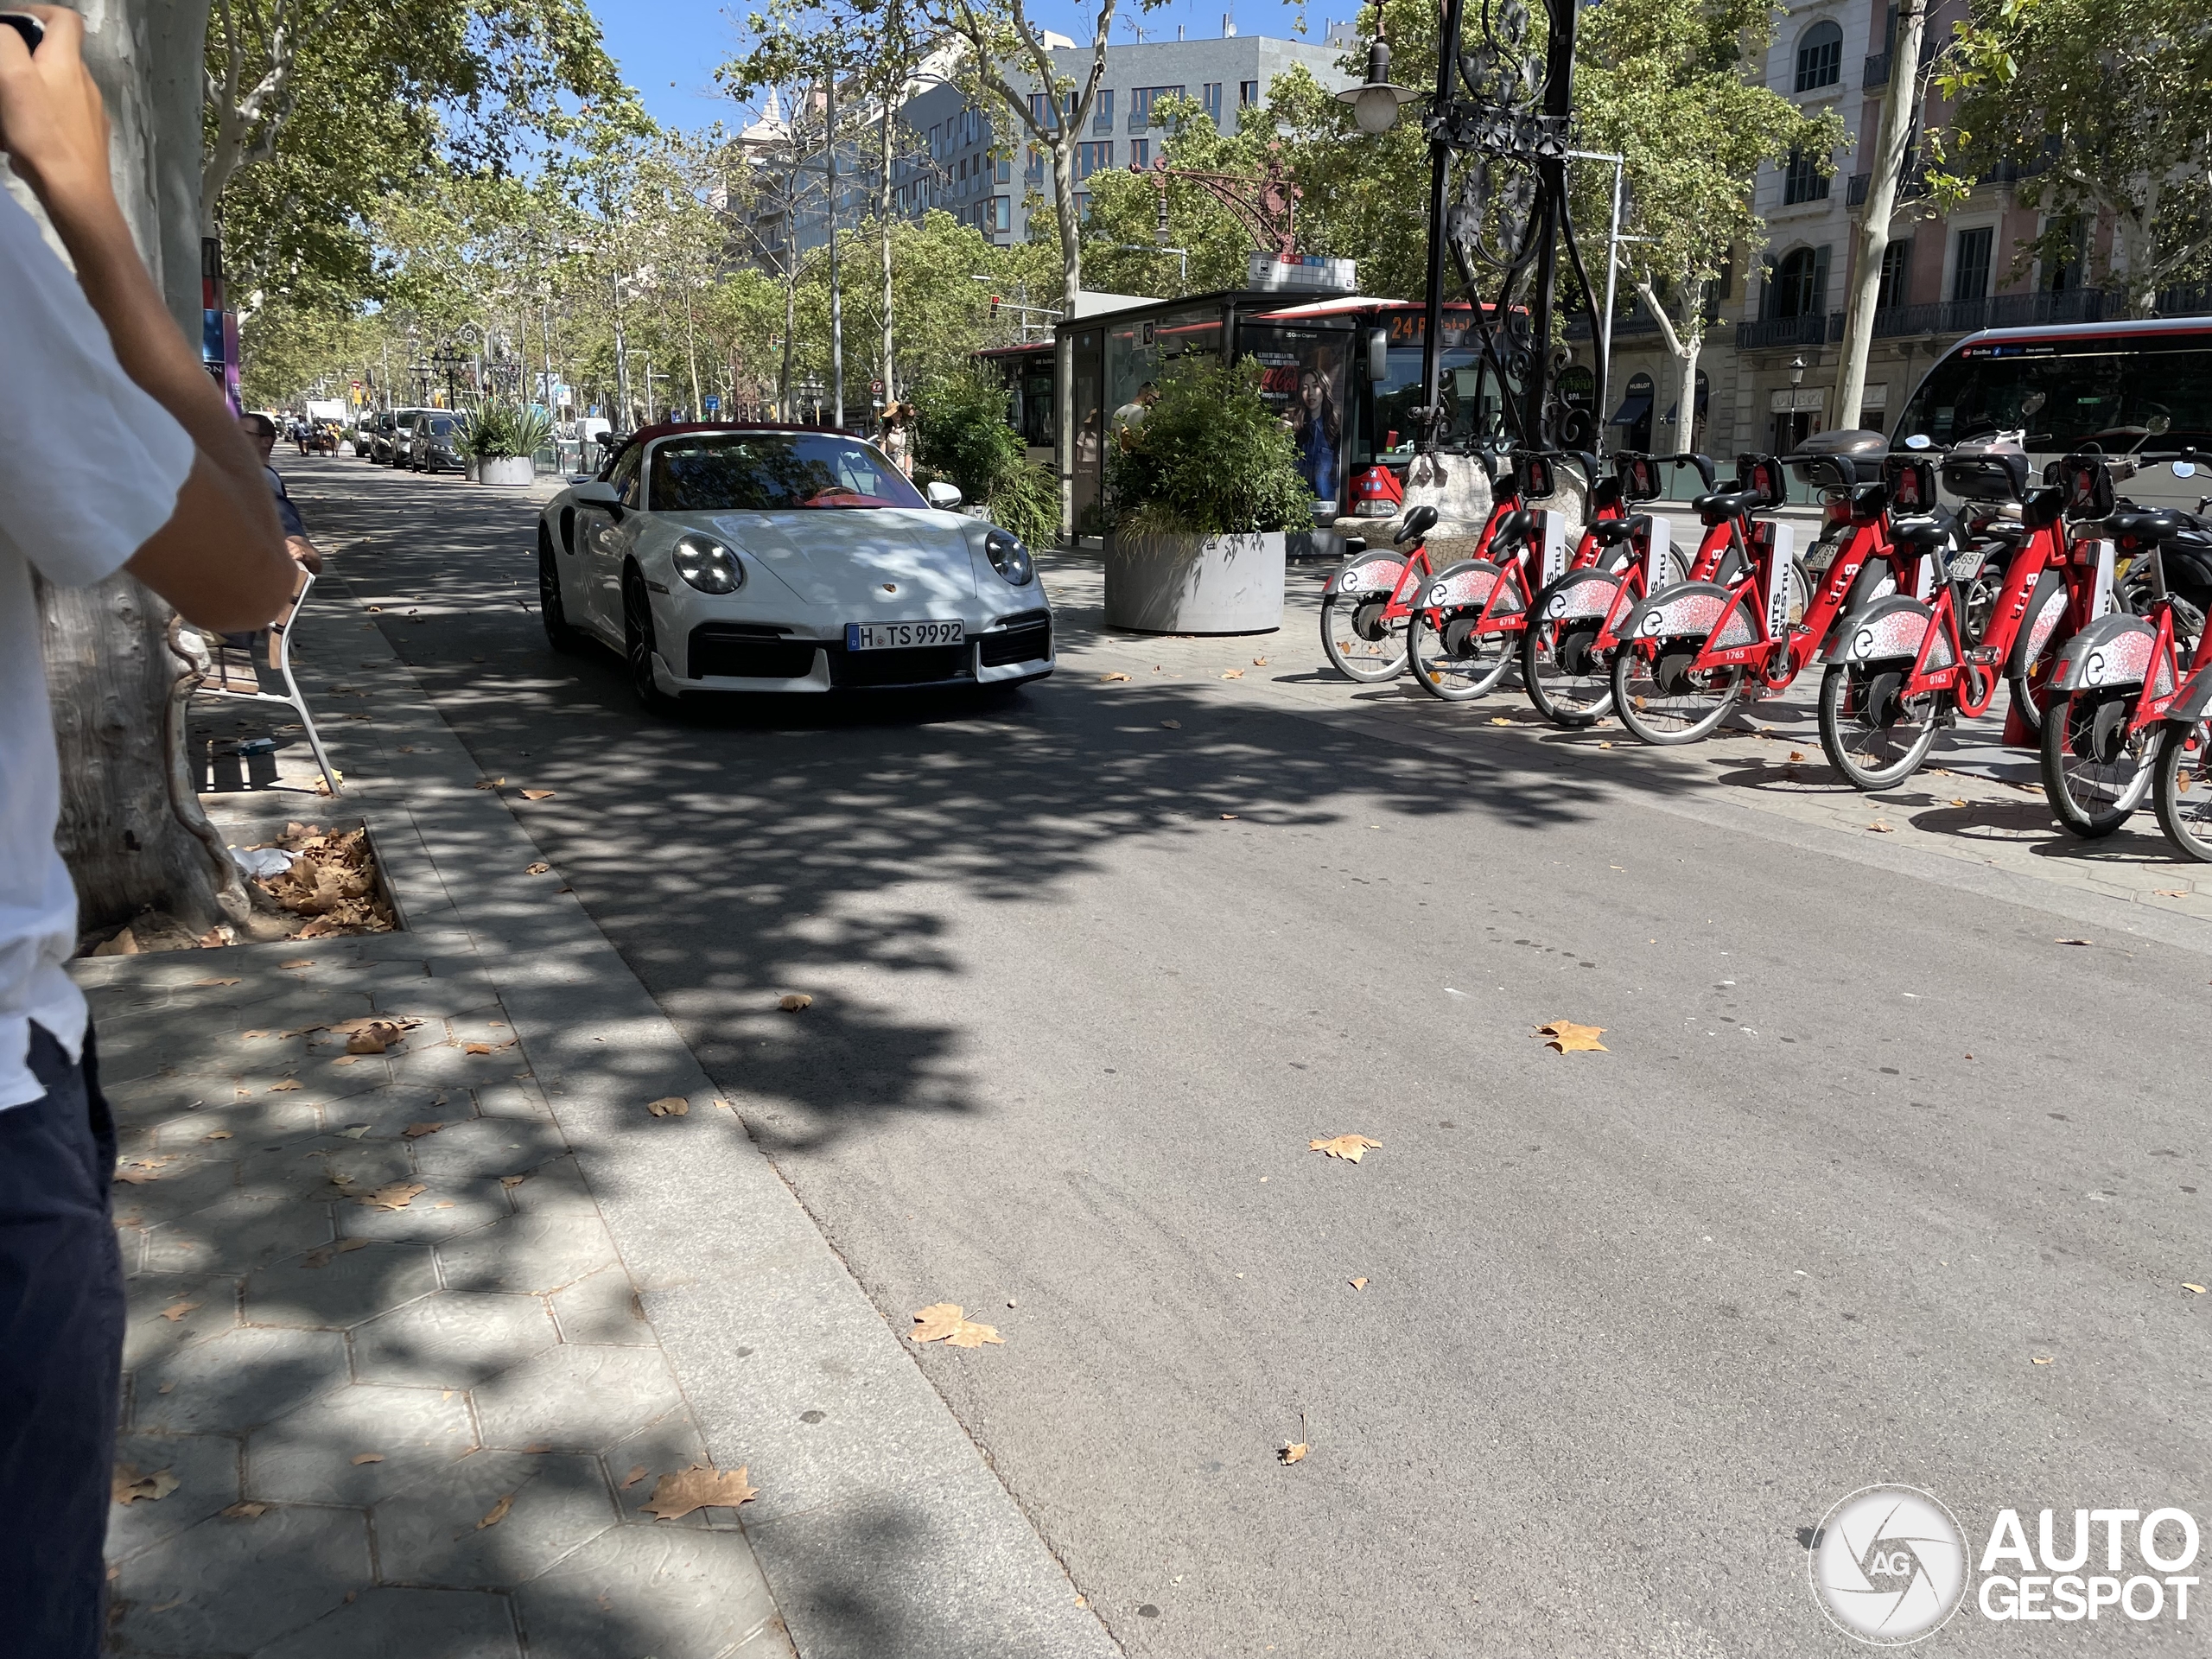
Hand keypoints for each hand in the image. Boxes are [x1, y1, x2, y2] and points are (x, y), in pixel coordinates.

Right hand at [0, 7, 110, 209]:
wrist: (75, 194)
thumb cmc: (43, 134)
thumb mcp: (13, 76)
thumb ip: (5, 44)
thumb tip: (4, 31)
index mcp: (69, 63)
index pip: (64, 19)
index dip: (36, 12)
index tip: (8, 25)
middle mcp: (85, 84)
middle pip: (52, 56)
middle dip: (18, 60)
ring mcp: (89, 115)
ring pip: (50, 91)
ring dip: (21, 94)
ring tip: (3, 112)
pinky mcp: (85, 142)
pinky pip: (53, 120)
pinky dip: (32, 122)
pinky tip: (14, 140)